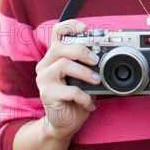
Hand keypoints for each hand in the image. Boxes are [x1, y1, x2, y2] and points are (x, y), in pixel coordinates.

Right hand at [35, 20, 100, 140]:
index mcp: (55, 57)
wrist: (64, 123)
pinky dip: (84, 95)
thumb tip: (105, 54)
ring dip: (84, 72)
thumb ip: (89, 65)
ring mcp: (44, 79)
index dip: (69, 26)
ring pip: (63, 65)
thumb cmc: (75, 97)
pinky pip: (69, 90)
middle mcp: (45, 65)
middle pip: (58, 47)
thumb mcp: (84, 77)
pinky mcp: (47, 94)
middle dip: (80, 50)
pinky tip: (88, 102)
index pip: (57, 33)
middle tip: (96, 60)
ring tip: (97, 80)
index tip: (84, 28)